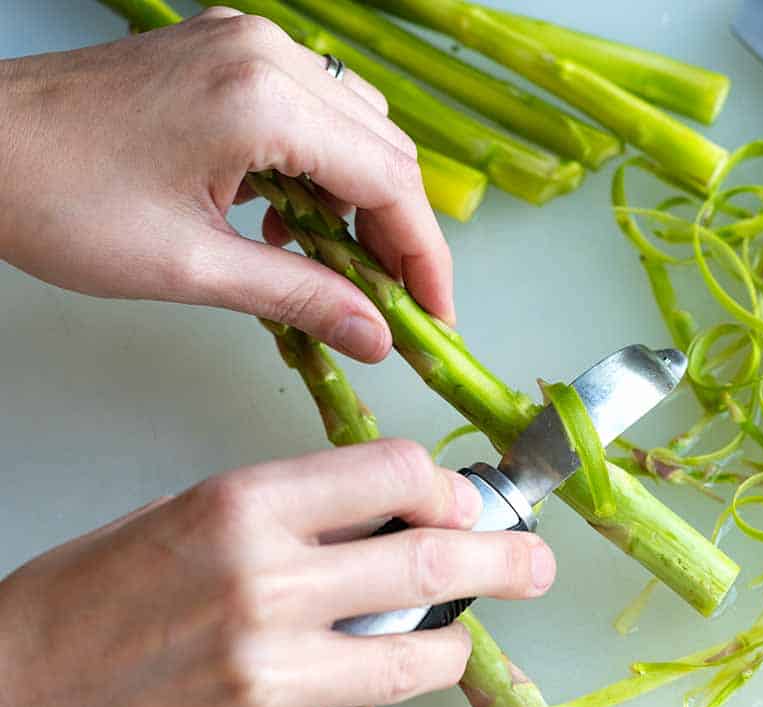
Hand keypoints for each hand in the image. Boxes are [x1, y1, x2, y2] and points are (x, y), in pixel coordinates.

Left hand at [0, 8, 451, 361]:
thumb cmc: (57, 201)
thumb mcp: (189, 265)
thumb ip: (299, 296)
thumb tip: (376, 338)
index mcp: (263, 99)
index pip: (389, 180)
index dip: (424, 256)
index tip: (435, 314)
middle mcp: (269, 53)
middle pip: (384, 147)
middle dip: (397, 230)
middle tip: (392, 301)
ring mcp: (247, 42)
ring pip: (356, 124)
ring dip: (361, 198)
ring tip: (335, 263)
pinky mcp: (226, 49)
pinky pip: (312, 105)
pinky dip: (321, 164)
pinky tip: (289, 213)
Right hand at [0, 440, 555, 706]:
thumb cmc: (88, 607)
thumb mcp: (186, 521)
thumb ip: (293, 515)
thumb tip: (395, 516)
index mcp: (240, 508)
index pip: (392, 472)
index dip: (445, 486)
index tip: (462, 502)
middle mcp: (263, 588)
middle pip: (431, 565)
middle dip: (505, 559)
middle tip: (535, 563)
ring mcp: (267, 679)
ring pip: (418, 662)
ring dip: (449, 649)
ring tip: (449, 643)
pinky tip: (332, 706)